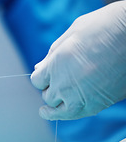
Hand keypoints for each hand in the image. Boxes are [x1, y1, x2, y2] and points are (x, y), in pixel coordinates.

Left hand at [31, 1, 125, 119]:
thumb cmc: (105, 26)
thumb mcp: (73, 32)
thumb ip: (54, 52)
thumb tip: (40, 66)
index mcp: (56, 64)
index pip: (37, 80)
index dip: (41, 77)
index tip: (46, 75)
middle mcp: (64, 83)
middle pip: (47, 95)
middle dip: (49, 88)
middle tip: (58, 82)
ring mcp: (80, 96)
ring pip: (57, 109)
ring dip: (55, 103)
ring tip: (49, 106)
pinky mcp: (96, 104)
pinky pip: (73, 115)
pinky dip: (62, 115)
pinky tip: (54, 113)